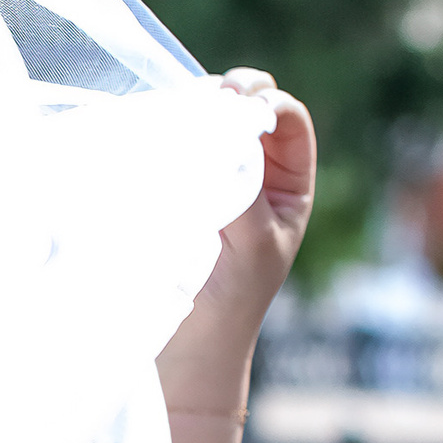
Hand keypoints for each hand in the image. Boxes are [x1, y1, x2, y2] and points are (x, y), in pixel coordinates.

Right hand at [157, 68, 316, 413]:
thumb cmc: (228, 304)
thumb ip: (245, 185)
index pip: (288, 123)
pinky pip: (168, 147)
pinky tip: (154, 128)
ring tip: (179, 107)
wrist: (183, 350)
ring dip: (195, 109)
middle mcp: (249, 175)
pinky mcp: (162, 191)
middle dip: (233, 94)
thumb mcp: (253, 242)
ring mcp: (204, 180)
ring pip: (205, 123)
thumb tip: (227, 129)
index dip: (269, 103)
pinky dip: (163, 130)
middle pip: (247, 110)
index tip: (242, 101)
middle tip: (212, 92)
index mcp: (287, 186)